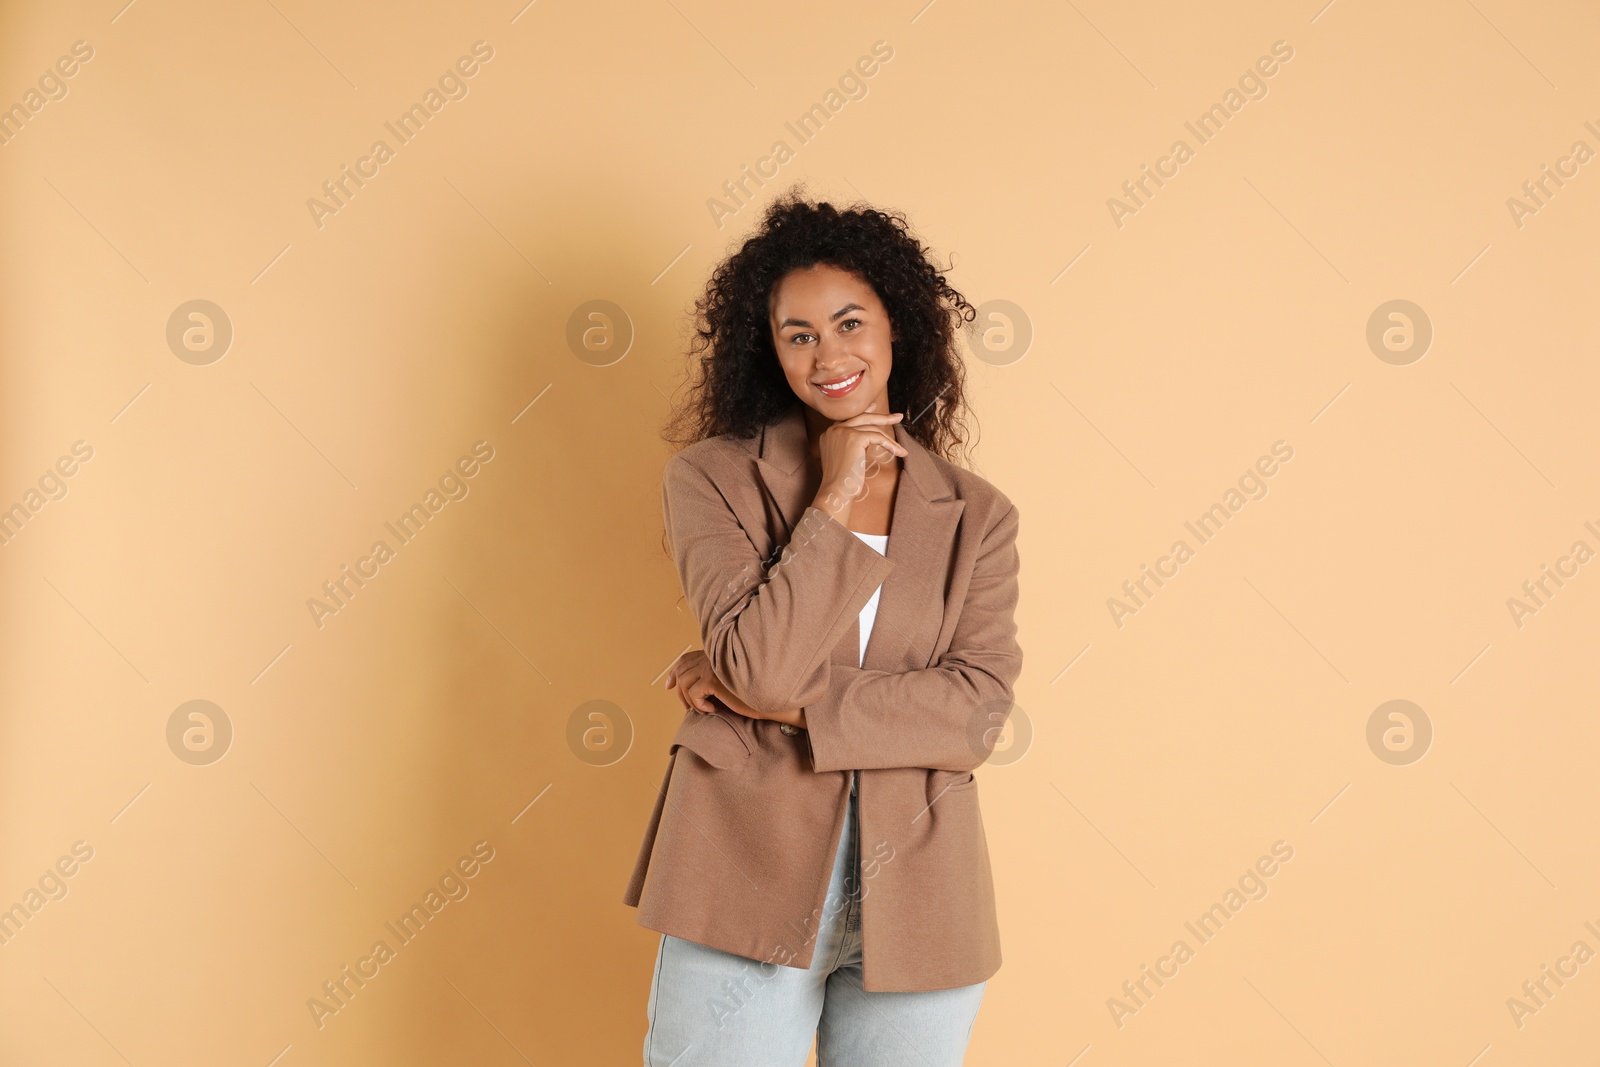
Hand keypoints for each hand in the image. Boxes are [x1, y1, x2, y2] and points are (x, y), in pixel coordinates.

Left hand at [664, 649, 806, 728]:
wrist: (772, 697)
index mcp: (715, 654)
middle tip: (686, 707)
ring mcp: (713, 665)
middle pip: (681, 670)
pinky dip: (699, 705)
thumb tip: (691, 689)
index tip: (668, 685)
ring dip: (690, 701)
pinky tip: (712, 710)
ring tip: (703, 710)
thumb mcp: (730, 684)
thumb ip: (714, 679)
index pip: (686, 658)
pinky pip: (694, 694)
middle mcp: (713, 655)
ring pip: (685, 683)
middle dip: (678, 690)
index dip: (674, 671)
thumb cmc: (754, 693)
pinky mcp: (714, 678)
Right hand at [813, 402, 906, 523]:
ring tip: (902, 448)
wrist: (836, 491)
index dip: (864, 412)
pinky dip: (890, 445)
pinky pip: (878, 437)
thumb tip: (869, 435)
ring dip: (890, 440)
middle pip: (862, 417)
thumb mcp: (844, 458)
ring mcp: (843, 432)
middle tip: (898, 417)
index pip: (850, 419)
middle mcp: (834, 430)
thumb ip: (851, 444)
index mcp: (829, 434)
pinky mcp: (854, 437)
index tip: (875, 408)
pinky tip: (898, 452)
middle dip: (882, 417)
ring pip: (873, 428)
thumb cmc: (842, 481)